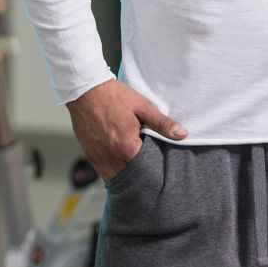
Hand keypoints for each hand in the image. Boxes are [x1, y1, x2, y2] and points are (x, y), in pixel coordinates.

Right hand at [66, 78, 187, 181]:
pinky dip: (114, 169)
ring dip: (127, 173)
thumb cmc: (113, 96)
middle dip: (141, 174)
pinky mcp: (90, 155)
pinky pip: (104, 171)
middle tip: (149, 165)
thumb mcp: (143, 107)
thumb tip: (181, 134)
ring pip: (116, 177)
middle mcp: (110, 158)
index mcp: (126, 147)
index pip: (146, 169)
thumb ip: (162, 124)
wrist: (86, 89)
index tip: (160, 163)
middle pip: (131, 177)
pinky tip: (121, 159)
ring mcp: (98, 158)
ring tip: (135, 162)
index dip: (155, 167)